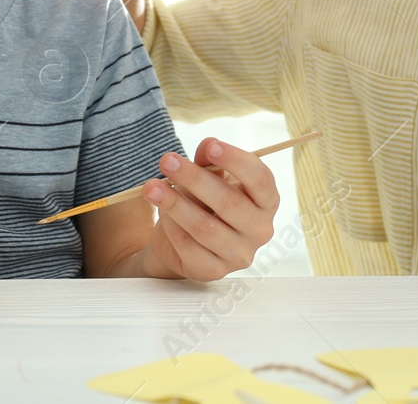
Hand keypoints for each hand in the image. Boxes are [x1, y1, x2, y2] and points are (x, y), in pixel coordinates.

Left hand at [139, 138, 278, 280]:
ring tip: (152, 187)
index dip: (236, 161)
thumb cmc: (205, 201)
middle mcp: (260, 230)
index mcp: (266, 201)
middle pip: (229, 202)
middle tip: (166, 160)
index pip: (260, 180)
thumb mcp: (209, 176)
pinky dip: (172, 227)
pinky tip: (161, 213)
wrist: (186, 240)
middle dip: (194, 178)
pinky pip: (189, 248)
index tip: (210, 146)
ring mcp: (239, 255)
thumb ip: (209, 161)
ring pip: (205, 227)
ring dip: (175, 204)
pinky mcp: (214, 271)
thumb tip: (207, 146)